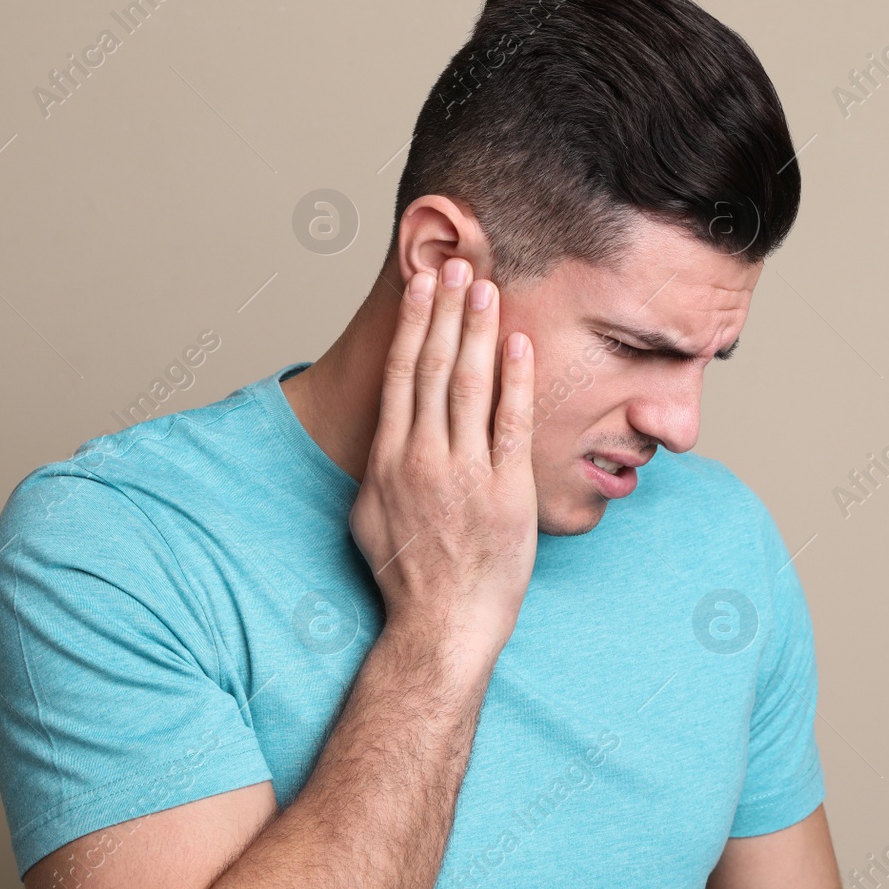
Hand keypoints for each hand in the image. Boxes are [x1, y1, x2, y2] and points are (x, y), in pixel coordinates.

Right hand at [349, 257, 536, 659]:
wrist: (441, 625)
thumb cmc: (406, 577)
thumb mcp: (369, 516)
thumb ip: (379, 467)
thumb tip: (386, 433)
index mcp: (388, 459)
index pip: (403, 373)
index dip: (413, 323)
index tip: (422, 285)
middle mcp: (423, 458)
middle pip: (434, 366)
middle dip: (446, 310)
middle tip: (457, 263)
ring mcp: (465, 474)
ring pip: (470, 385)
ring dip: (478, 331)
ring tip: (486, 287)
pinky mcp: (506, 492)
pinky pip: (511, 424)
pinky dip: (515, 381)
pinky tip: (519, 344)